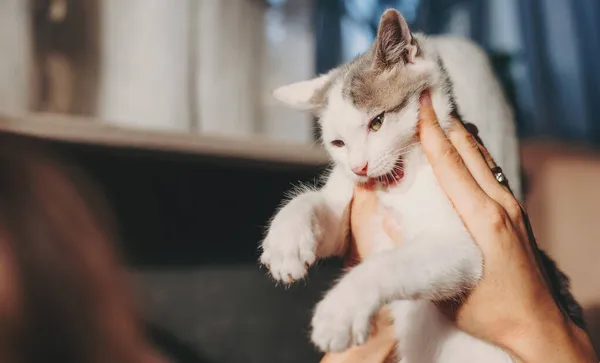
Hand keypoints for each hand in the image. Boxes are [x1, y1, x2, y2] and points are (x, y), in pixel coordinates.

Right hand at [412, 91, 594, 361]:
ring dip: (459, 135)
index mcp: (482, 218)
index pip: (451, 164)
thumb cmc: (489, 310)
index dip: (433, 131)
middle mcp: (500, 204)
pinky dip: (471, 153)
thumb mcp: (444, 284)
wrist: (536, 325)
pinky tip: (461, 150)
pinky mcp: (514, 214)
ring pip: (482, 158)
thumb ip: (413, 249)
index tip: (420, 100)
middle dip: (445, 122)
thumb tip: (386, 215)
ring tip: (437, 115)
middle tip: (423, 98)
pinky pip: (489, 172)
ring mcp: (511, 207)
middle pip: (469, 150)